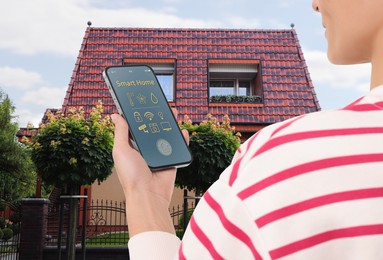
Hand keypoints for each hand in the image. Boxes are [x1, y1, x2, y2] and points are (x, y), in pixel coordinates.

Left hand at [111, 112, 188, 235]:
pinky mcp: (172, 160)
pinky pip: (178, 147)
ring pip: (166, 135)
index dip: (139, 115)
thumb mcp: (121, 150)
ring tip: (173, 112)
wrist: (148, 195)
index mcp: (132, 146)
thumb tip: (116, 115)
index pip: (136, 127)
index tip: (142, 102)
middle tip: (161, 105)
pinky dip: (182, 138)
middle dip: (157, 117)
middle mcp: (146, 149)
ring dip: (170, 124)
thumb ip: (121, 132)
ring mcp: (160, 154)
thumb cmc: (131, 175)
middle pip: (153, 128)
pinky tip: (182, 130)